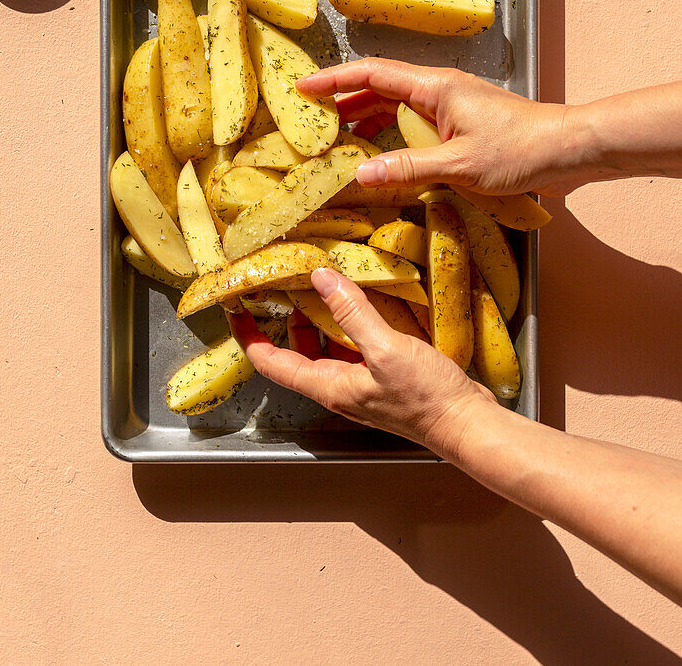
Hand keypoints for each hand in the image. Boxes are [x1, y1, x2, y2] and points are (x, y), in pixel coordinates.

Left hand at [227, 268, 494, 459]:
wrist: (467, 424)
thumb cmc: (426, 400)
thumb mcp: (385, 350)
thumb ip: (352, 313)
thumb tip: (321, 278)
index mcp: (328, 386)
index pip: (271, 362)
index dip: (248, 335)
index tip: (235, 305)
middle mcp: (339, 386)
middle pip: (297, 351)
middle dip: (287, 317)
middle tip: (284, 283)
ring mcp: (362, 382)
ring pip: (328, 345)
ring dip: (322, 315)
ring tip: (324, 282)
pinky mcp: (384, 374)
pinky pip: (356, 344)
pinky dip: (351, 320)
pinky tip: (364, 299)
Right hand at [300, 58, 584, 195]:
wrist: (569, 149)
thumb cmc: (521, 150)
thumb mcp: (459, 165)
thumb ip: (407, 168)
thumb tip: (359, 174)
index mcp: (434, 87)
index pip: (371, 74)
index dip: (333, 80)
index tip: (301, 88)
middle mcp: (438, 90)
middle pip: (378, 88)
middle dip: (342, 103)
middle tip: (310, 123)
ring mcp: (449, 107)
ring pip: (394, 107)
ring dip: (364, 121)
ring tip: (335, 143)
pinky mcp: (460, 126)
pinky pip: (413, 125)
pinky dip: (389, 136)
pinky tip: (379, 156)